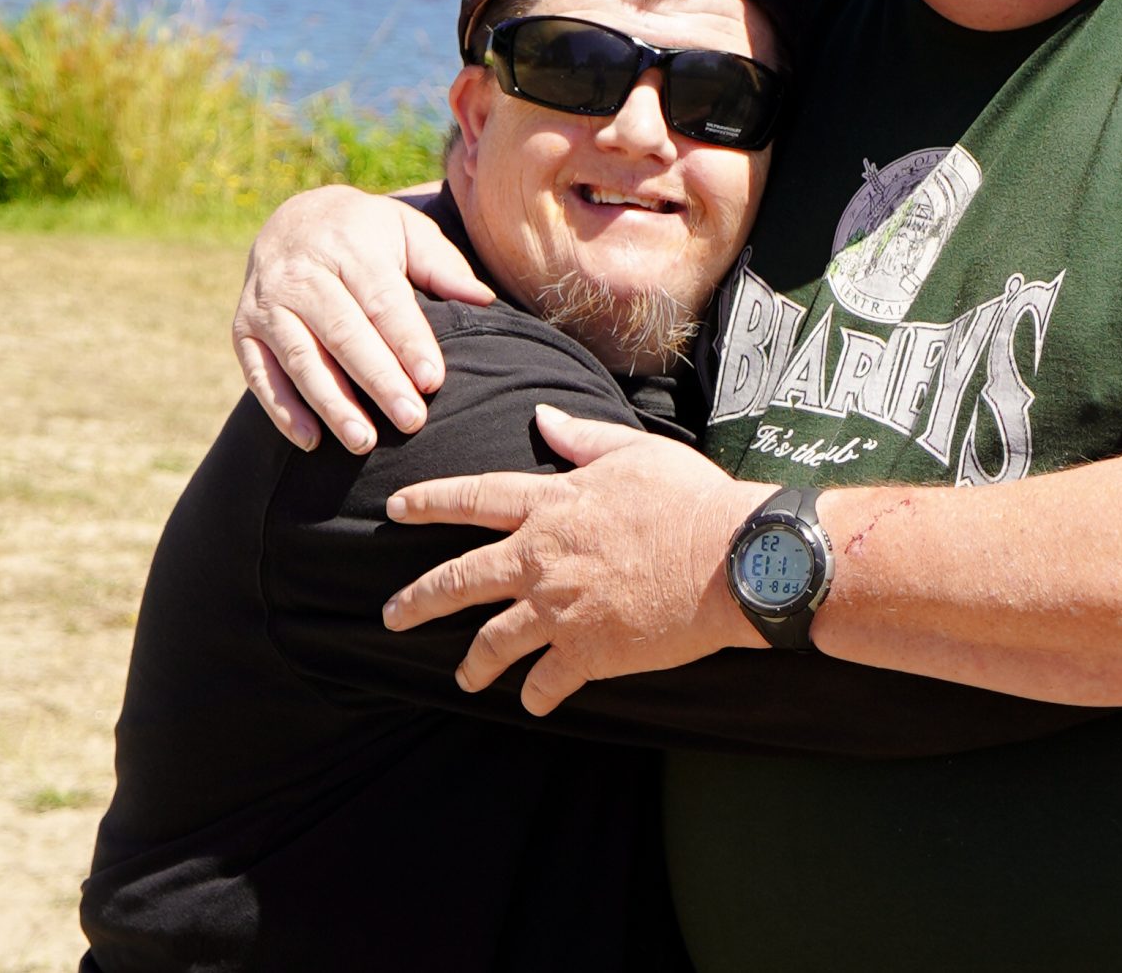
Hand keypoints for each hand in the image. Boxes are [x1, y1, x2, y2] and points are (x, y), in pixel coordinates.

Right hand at [231, 185, 492, 452]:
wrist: (294, 217)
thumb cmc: (366, 234)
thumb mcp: (406, 231)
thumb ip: (442, 266)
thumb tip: (483, 300)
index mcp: (348, 246)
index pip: (382, 300)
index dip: (407, 342)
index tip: (432, 380)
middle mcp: (302, 273)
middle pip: (344, 333)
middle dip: (378, 380)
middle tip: (411, 420)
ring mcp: (268, 303)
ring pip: (301, 358)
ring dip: (331, 403)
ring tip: (363, 441)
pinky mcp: (242, 329)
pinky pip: (259, 374)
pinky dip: (282, 409)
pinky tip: (311, 441)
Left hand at [382, 405, 772, 714]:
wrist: (730, 558)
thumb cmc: (689, 499)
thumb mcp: (633, 452)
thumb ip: (580, 438)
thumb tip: (541, 417)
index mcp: (551, 505)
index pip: (473, 497)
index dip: (429, 501)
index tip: (396, 506)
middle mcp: (542, 558)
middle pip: (460, 579)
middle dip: (418, 600)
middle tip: (391, 616)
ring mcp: (560, 608)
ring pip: (493, 642)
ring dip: (473, 663)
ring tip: (462, 679)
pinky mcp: (588, 651)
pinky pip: (546, 680)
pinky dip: (535, 695)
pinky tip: (531, 703)